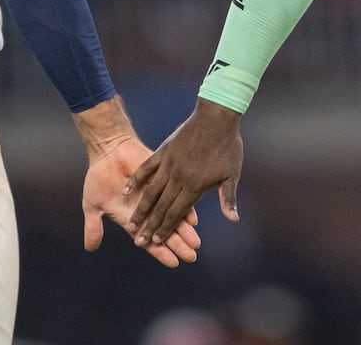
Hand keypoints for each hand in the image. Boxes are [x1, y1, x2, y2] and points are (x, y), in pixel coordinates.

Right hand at [82, 135, 201, 267]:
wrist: (108, 149)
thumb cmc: (99, 176)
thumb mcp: (93, 203)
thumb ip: (93, 226)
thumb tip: (90, 248)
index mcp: (134, 218)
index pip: (149, 239)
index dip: (161, 252)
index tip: (174, 263)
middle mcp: (149, 209)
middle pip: (166, 230)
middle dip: (179, 244)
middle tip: (192, 256)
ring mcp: (157, 194)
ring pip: (173, 215)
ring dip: (184, 229)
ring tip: (195, 243)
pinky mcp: (162, 178)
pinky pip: (175, 194)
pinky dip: (183, 205)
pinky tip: (193, 218)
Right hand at [124, 99, 243, 247]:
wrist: (216, 117)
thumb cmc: (228, 146)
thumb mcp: (232, 174)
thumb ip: (228, 199)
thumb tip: (234, 220)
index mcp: (195, 186)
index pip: (177, 213)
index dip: (165, 229)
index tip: (155, 243)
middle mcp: (179, 178)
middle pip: (161, 207)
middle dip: (150, 226)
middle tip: (139, 242)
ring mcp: (169, 164)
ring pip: (151, 191)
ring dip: (141, 209)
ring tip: (131, 223)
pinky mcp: (163, 151)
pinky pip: (146, 168)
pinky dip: (135, 180)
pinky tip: (126, 191)